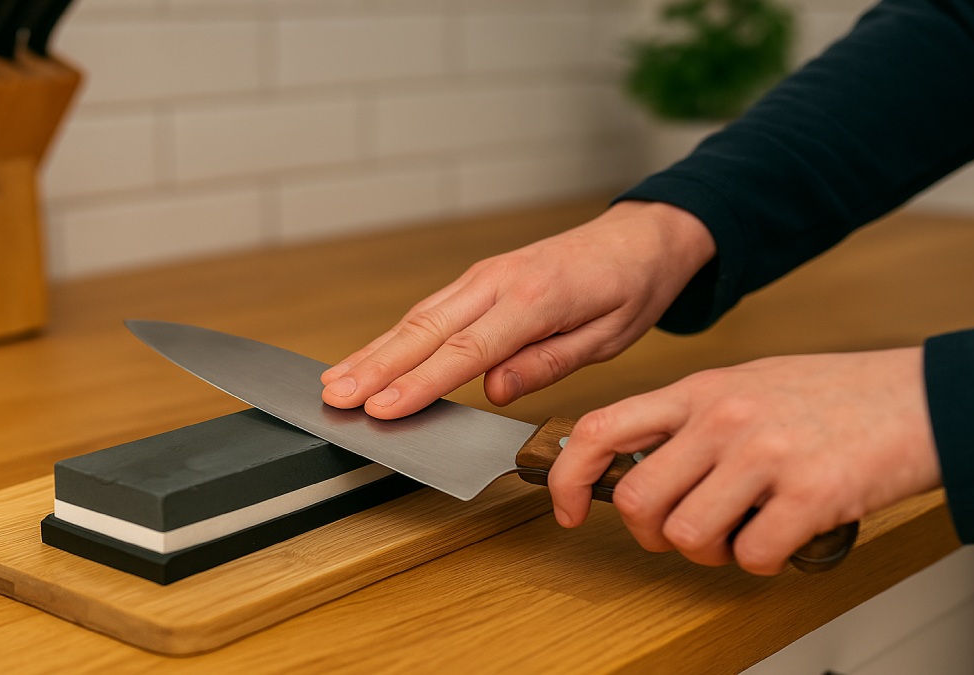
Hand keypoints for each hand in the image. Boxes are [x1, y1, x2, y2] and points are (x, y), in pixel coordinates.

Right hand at [320, 201, 715, 418]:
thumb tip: (495, 390)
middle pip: (425, 329)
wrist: (640, 238)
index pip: (465, 350)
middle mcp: (500, 280)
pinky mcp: (479, 277)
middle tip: (334, 397)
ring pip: (417, 316)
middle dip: (375, 367)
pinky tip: (370, 356)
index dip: (418, 382)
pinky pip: (429, 307)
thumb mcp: (608, 338)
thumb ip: (547, 364)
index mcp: (536, 299)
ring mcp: (484, 274)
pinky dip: (394, 335)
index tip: (380, 407)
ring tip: (334, 381)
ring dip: (373, 351)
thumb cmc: (628, 289)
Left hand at [549, 348, 942, 574]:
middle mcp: (723, 417)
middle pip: (636, 498)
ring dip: (707, 551)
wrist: (920, 398)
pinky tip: (779, 535)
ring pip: (686, 534)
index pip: (601, 428)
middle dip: (650, 533)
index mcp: (699, 390)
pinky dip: (759, 560)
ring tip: (738, 531)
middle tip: (682, 531)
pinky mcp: (809, 493)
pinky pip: (749, 555)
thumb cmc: (832, 396)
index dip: (567, 477)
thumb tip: (632, 462)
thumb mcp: (744, 384)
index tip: (567, 509)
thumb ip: (687, 419)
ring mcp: (764, 454)